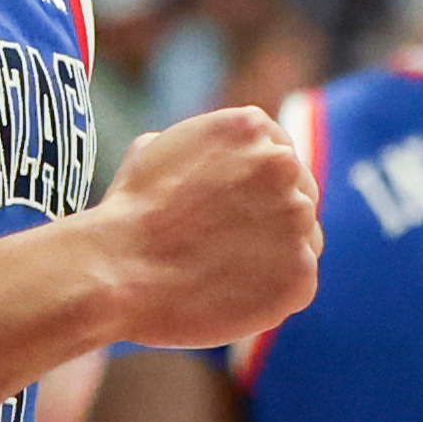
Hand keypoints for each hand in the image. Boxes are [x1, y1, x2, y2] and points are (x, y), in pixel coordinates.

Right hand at [88, 108, 318, 351]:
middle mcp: (283, 165)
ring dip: (274, 254)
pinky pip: (298, 281)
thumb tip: (206, 158)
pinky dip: (272, 292)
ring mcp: (297, 219)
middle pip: (299, 194)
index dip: (258, 187)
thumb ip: (199, 148)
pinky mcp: (301, 273)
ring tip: (223, 272)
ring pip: (304, 239)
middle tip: (228, 245)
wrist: (118, 271)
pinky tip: (231, 294)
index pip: (280, 155)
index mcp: (252, 127)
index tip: (237, 210)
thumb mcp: (154, 150)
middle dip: (270, 218)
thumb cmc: (127, 215)